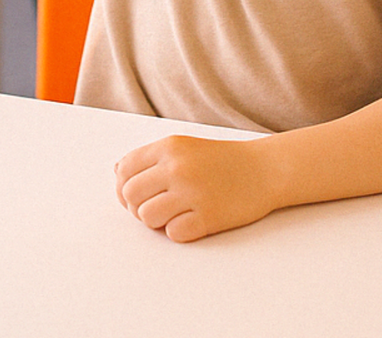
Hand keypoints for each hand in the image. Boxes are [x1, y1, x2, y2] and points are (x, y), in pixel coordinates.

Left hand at [114, 134, 276, 241]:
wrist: (264, 169)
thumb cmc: (222, 160)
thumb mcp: (185, 147)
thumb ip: (151, 158)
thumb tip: (117, 170)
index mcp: (170, 147)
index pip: (124, 170)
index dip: (124, 187)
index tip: (139, 194)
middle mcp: (178, 167)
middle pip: (130, 197)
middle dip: (139, 207)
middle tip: (159, 206)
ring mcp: (192, 192)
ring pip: (147, 217)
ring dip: (158, 221)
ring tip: (176, 213)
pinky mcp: (207, 217)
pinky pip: (173, 233)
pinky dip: (179, 231)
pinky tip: (193, 219)